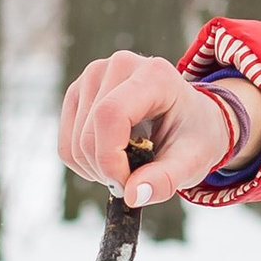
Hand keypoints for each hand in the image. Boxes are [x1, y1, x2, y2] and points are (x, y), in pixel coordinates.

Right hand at [58, 49, 258, 204]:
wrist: (190, 119)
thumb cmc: (193, 136)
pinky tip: (112, 158)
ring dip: (97, 169)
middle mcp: (119, 65)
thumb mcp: (193, 160)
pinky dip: (85, 164)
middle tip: (136, 179)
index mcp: (154, 75)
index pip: (111, 113)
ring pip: (74, 143)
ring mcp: (94, 76)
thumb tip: (133, 196)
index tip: (127, 185)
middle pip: (89, 133)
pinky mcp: (78, 93)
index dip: (110, 157)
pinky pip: (66, 145)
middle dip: (107, 170)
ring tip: (129, 165)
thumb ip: (166, 179)